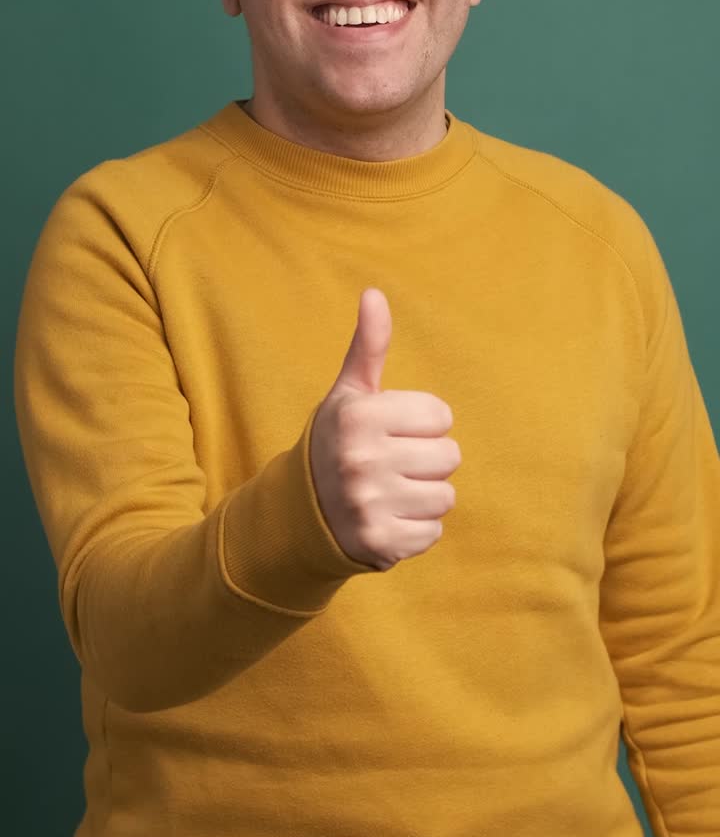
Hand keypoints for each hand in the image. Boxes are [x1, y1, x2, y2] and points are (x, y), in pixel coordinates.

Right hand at [309, 288, 460, 572]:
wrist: (301, 511)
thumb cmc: (339, 440)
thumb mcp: (350, 392)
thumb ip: (368, 346)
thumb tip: (374, 293)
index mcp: (358, 416)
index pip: (441, 415)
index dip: (422, 422)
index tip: (393, 430)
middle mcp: (361, 460)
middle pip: (449, 455)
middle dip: (427, 459)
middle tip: (394, 463)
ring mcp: (370, 504)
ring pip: (446, 496)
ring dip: (425, 495)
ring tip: (392, 490)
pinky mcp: (380, 543)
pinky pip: (433, 532)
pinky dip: (417, 529)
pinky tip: (389, 517)